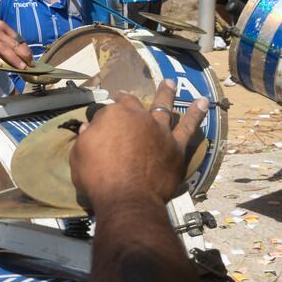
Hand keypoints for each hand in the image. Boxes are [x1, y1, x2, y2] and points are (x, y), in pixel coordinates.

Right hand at [0, 14, 32, 69]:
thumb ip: (2, 34)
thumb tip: (14, 46)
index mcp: (0, 25)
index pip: (17, 38)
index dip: (25, 48)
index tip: (30, 56)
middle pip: (13, 45)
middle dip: (24, 55)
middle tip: (30, 64)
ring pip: (4, 50)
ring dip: (14, 60)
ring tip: (21, 67)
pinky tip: (0, 66)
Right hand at [70, 80, 207, 206]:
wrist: (127, 198)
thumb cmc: (97, 178)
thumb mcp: (78, 156)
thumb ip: (85, 138)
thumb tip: (88, 127)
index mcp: (113, 115)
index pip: (107, 111)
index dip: (103, 117)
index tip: (99, 123)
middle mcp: (138, 117)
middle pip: (133, 105)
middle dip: (127, 100)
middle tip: (124, 96)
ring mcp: (159, 129)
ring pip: (164, 106)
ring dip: (167, 93)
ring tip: (171, 83)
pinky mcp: (176, 145)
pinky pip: (188, 127)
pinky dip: (196, 114)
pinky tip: (203, 102)